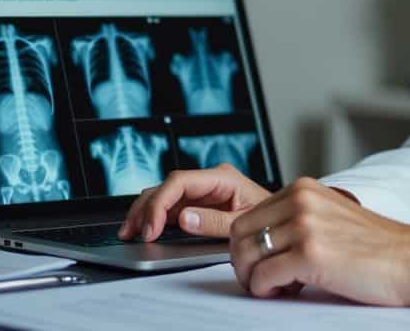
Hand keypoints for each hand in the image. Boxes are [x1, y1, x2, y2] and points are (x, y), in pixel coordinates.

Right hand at [119, 163, 270, 240]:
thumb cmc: (268, 219)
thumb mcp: (244, 222)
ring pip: (163, 195)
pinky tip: (143, 229)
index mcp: (222, 177)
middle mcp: (209, 180)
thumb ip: (214, 222)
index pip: (179, 181)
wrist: (280, 222)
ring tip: (130, 232)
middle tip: (133, 233)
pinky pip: (169, 206)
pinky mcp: (197, 202)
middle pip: (166, 187)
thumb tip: (184, 218)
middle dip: (145, 208)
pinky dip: (153, 217)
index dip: (160, 203)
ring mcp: (202, 190)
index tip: (151, 227)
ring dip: (144, 212)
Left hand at [230, 177, 409, 306]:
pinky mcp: (311, 254)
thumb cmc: (376, 247)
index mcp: (303, 189)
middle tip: (264, 280)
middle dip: (243, 263)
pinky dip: (267, 290)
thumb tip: (260, 240)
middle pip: (238, 234)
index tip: (262, 264)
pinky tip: (289, 291)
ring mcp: (305, 226)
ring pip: (246, 256)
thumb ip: (297, 218)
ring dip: (254, 279)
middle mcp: (301, 201)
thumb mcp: (330, 216)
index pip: (246, 215)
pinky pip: (263, 277)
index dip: (247, 247)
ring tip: (279, 286)